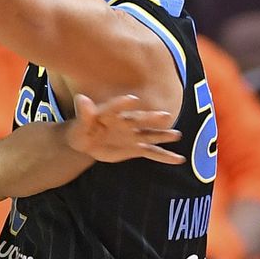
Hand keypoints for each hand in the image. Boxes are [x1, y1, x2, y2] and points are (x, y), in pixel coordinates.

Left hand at [68, 92, 182, 164]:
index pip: (116, 107)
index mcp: (112, 113)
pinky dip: (165, 156)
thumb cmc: (83, 128)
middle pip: (140, 119)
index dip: (123, 104)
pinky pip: (152, 152)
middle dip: (151, 118)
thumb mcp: (80, 123)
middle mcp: (127, 121)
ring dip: (163, 135)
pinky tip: (179, 159)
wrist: (88, 141)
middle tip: (165, 116)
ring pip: (150, 135)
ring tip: (176, 135)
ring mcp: (134, 135)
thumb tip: (81, 99)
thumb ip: (84, 112)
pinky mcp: (136, 148)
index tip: (132, 100)